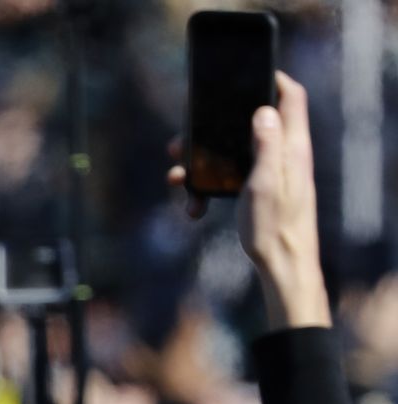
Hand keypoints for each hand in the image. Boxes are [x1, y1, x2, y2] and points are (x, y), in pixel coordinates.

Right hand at [169, 73, 327, 329]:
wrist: (282, 265)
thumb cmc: (276, 227)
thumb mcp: (267, 183)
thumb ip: (268, 145)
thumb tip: (263, 109)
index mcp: (290, 147)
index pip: (290, 98)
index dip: (273, 80)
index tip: (245, 75)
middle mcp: (281, 155)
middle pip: (248, 123)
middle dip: (212, 129)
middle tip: (184, 136)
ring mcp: (268, 173)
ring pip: (230, 153)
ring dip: (200, 162)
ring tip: (176, 176)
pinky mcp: (257, 191)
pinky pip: (227, 180)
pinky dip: (206, 189)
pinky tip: (193, 207)